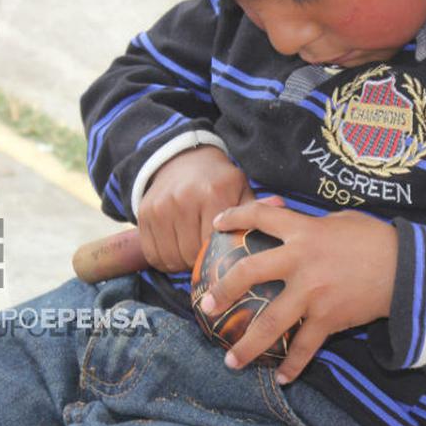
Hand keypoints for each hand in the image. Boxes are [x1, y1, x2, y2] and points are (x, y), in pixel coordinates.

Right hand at [138, 146, 252, 271]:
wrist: (181, 159)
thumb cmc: (218, 181)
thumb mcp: (240, 188)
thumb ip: (257, 208)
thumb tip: (282, 208)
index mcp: (214, 193)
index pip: (217, 243)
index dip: (222, 259)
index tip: (228, 262)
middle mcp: (184, 199)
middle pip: (192, 254)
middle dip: (202, 265)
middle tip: (211, 263)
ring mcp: (160, 207)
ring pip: (172, 258)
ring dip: (183, 266)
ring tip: (194, 257)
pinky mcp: (143, 214)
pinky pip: (153, 255)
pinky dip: (165, 262)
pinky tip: (177, 253)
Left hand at [200, 199, 396, 383]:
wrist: (408, 269)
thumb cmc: (376, 240)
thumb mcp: (340, 221)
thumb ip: (311, 225)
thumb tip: (292, 226)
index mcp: (303, 231)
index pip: (260, 217)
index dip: (235, 216)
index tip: (217, 224)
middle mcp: (300, 261)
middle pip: (249, 273)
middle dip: (224, 290)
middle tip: (207, 306)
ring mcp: (312, 293)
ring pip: (270, 322)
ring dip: (248, 345)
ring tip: (231, 361)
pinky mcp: (328, 319)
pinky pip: (305, 347)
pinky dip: (293, 366)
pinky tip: (282, 378)